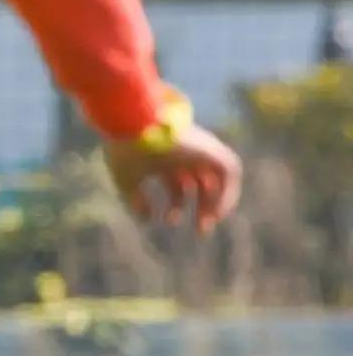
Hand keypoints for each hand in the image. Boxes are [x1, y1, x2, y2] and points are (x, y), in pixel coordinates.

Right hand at [103, 121, 241, 234]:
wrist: (133, 124)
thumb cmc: (126, 151)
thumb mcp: (128, 181)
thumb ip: (137, 201)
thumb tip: (146, 220)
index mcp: (166, 161)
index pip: (179, 186)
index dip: (175, 206)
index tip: (167, 221)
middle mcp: (185, 155)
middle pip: (200, 184)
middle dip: (202, 208)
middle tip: (201, 231)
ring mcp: (199, 150)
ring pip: (218, 178)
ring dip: (217, 201)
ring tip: (210, 222)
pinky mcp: (210, 148)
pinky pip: (230, 171)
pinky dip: (229, 190)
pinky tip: (219, 209)